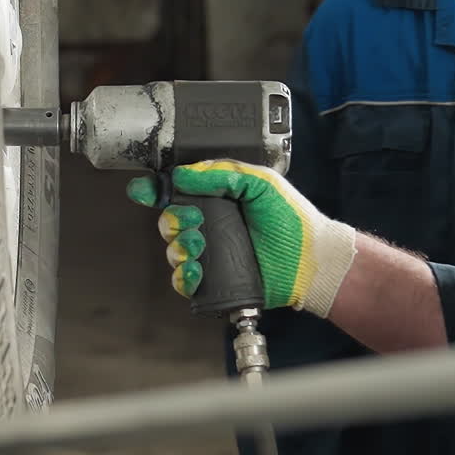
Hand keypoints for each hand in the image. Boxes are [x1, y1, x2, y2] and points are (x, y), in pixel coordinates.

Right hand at [127, 160, 355, 317]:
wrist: (311, 262)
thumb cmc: (292, 220)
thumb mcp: (261, 183)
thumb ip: (224, 174)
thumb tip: (184, 173)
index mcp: (220, 198)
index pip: (179, 191)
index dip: (156, 190)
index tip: (143, 190)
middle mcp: (213, 224)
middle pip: (170, 221)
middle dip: (172, 221)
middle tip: (192, 221)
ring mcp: (213, 254)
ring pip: (174, 251)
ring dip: (177, 248)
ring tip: (198, 246)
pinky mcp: (216, 281)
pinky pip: (185, 281)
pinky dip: (183, 277)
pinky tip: (195, 272)